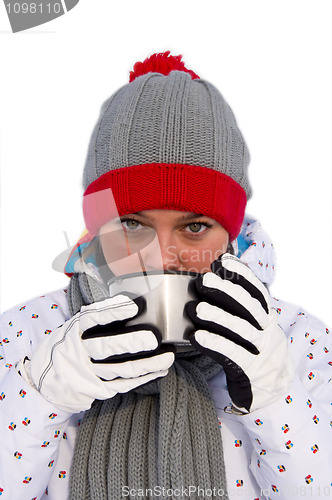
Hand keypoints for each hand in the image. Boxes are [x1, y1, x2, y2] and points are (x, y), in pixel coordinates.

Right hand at [19, 295, 174, 412]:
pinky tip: (160, 371)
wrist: (43, 378)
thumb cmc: (68, 344)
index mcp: (75, 330)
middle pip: (106, 348)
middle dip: (132, 344)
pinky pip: (125, 385)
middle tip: (153, 339)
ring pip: (121, 370)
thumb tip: (127, 301)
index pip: (93, 318)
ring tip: (168, 357)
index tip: (133, 306)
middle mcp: (80, 352)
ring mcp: (88, 373)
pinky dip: (145, 377)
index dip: (113, 312)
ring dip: (147, 364)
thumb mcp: (74, 326)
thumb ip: (97, 317)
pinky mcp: (97, 390)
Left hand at [186, 254, 293, 412]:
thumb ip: (238, 307)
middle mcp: (267, 330)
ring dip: (217, 317)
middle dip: (225, 291)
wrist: (273, 389)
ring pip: (240, 329)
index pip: (257, 291)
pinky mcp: (249, 370)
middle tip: (204, 280)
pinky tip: (196, 336)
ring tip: (195, 308)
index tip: (223, 261)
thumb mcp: (253, 326)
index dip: (241, 275)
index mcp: (267, 316)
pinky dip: (214, 344)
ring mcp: (261, 351)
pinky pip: (231, 355)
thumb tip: (212, 279)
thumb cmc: (252, 349)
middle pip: (248, 307)